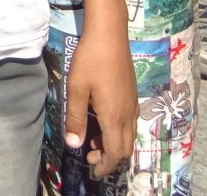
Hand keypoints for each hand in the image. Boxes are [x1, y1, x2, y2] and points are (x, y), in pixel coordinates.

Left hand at [63, 22, 139, 178]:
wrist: (109, 35)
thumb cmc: (90, 59)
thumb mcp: (76, 88)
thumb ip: (76, 118)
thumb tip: (74, 145)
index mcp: (114, 116)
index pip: (114, 152)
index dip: (105, 165)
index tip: (92, 170)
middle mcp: (128, 114)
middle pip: (124, 148)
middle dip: (109, 158)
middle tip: (89, 157)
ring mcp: (132, 104)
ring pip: (128, 136)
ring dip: (113, 145)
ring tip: (92, 141)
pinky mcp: (132, 96)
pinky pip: (129, 124)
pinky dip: (118, 132)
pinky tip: (102, 123)